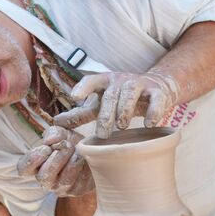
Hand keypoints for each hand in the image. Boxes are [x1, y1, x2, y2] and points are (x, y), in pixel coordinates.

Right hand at [17, 126, 93, 196]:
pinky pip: (79, 182)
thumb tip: (50, 140)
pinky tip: (84, 159)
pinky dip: (82, 168)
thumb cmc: (71, 143)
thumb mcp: (62, 133)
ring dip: (72, 162)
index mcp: (36, 165)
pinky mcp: (77, 190)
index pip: (23, 169)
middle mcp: (46, 180)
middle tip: (68, 145)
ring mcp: (61, 188)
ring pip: (63, 180)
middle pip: (44, 176)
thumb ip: (54, 133)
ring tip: (77, 150)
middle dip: (57, 158)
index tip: (46, 148)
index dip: (32, 159)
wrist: (91, 152)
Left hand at [54, 71, 179, 137]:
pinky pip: (156, 100)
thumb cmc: (121, 99)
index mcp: (105, 82)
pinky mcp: (158, 92)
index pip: (92, 80)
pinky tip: (149, 124)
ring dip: (125, 111)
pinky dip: (153, 111)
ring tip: (121, 127)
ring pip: (131, 94)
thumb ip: (80, 114)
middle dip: (106, 115)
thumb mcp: (100, 104)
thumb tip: (56, 122)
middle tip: (102, 134)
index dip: (83, 87)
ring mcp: (140, 84)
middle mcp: (121, 80)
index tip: (75, 97)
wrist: (156, 89)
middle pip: (111, 95)